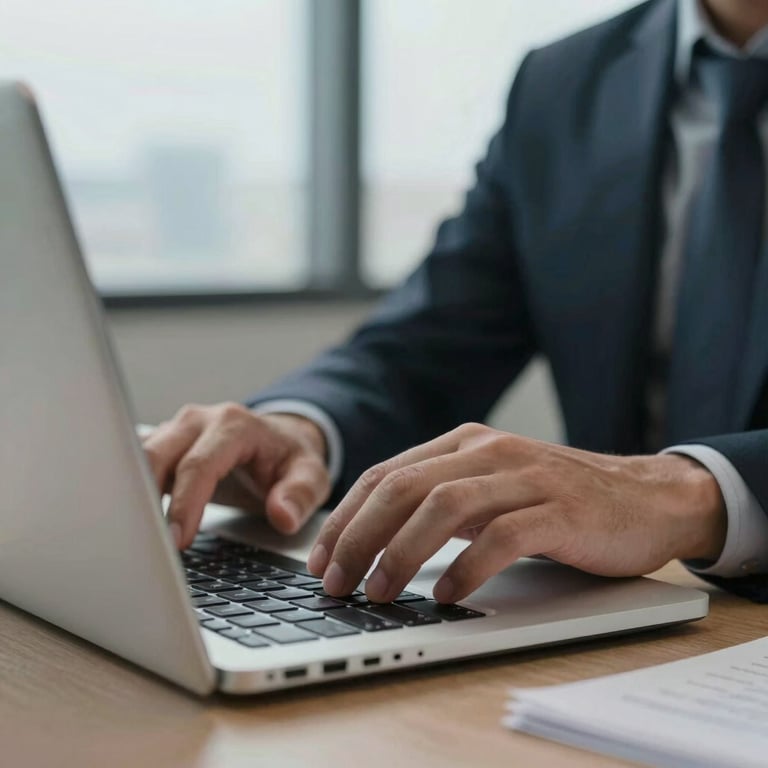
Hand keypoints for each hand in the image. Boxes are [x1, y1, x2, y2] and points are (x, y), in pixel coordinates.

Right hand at [141, 403, 330, 548]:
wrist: (281, 440)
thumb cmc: (291, 459)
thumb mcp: (311, 476)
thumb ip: (300, 495)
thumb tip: (282, 515)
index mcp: (234, 425)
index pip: (199, 465)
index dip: (185, 504)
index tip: (178, 540)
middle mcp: (199, 420)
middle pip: (156, 455)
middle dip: (145, 500)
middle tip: (148, 546)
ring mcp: (177, 429)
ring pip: (138, 458)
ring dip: (132, 496)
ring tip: (134, 538)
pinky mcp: (164, 442)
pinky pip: (136, 464)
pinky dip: (131, 492)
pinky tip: (130, 522)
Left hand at [307, 423, 726, 603]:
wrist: (646, 497)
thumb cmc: (557, 500)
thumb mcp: (490, 489)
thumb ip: (440, 500)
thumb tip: (373, 539)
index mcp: (463, 444)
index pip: (385, 475)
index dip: (346, 518)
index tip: (320, 559)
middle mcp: (488, 452)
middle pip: (403, 488)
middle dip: (359, 537)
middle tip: (336, 582)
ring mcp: (525, 478)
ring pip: (444, 507)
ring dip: (401, 553)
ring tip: (379, 593)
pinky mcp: (560, 510)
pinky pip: (501, 537)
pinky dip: (466, 568)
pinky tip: (445, 595)